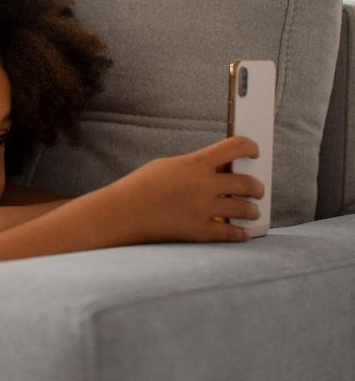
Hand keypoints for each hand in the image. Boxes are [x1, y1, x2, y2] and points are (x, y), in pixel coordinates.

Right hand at [107, 136, 264, 243]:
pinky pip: (233, 233)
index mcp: (195, 164)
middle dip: (257, 187)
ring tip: (251, 210)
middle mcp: (204, 185)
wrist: (123, 212)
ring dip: (252, 209)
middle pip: (248, 182)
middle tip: (256, 189)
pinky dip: (241, 233)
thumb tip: (221, 170)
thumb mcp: (168, 167)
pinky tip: (242, 232)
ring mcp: (204, 209)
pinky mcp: (200, 231)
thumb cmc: (141, 187)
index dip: (250, 146)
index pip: (236, 146)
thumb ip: (195, 166)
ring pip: (246, 209)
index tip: (254, 151)